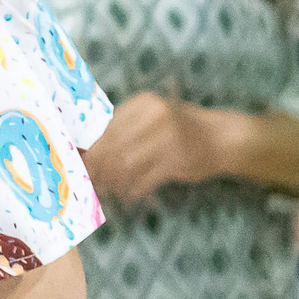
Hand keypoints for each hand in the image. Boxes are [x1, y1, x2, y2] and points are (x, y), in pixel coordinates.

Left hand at [82, 91, 218, 202]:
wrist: (223, 138)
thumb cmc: (181, 129)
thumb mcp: (152, 118)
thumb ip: (123, 128)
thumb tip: (85, 148)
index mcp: (143, 103)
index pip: (104, 126)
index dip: (87, 148)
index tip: (75, 163)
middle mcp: (153, 116)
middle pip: (111, 147)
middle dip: (95, 168)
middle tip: (86, 183)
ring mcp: (166, 137)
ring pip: (124, 165)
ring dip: (112, 182)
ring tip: (106, 190)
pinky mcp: (176, 160)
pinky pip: (143, 180)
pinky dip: (132, 190)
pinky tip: (128, 195)